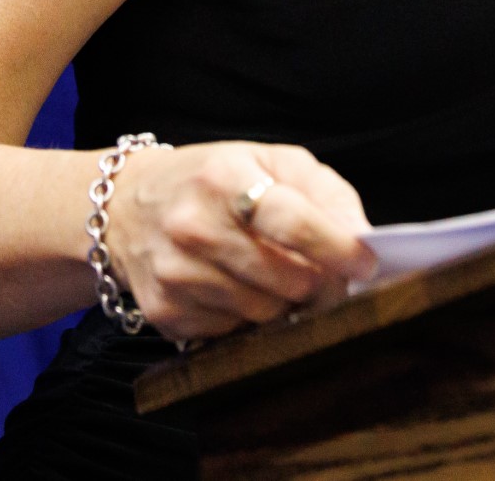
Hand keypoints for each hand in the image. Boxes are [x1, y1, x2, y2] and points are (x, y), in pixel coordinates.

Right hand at [105, 140, 377, 341]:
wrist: (129, 207)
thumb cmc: (215, 181)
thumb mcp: (272, 162)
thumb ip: (325, 195)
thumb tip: (362, 241)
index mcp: (224, 178)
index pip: (291, 221)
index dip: (336, 246)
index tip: (365, 262)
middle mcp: (192, 227)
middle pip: (286, 278)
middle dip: (317, 280)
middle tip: (321, 270)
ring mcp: (174, 273)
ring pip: (265, 312)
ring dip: (283, 300)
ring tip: (270, 272)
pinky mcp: (165, 312)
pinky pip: (234, 332)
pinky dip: (246, 315)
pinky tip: (233, 286)